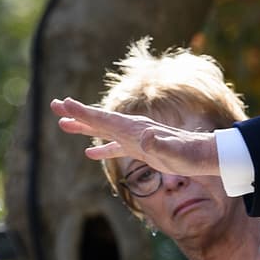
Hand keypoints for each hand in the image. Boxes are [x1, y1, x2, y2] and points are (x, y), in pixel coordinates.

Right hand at [50, 97, 219, 175]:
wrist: (206, 155)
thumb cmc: (190, 155)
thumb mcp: (174, 152)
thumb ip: (160, 144)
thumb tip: (147, 137)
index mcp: (136, 129)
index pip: (104, 119)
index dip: (83, 112)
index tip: (62, 103)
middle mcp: (134, 129)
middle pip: (99, 119)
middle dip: (76, 113)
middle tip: (53, 105)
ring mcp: (137, 138)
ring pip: (104, 131)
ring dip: (84, 128)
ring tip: (62, 125)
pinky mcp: (142, 149)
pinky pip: (116, 147)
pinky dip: (102, 148)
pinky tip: (89, 153)